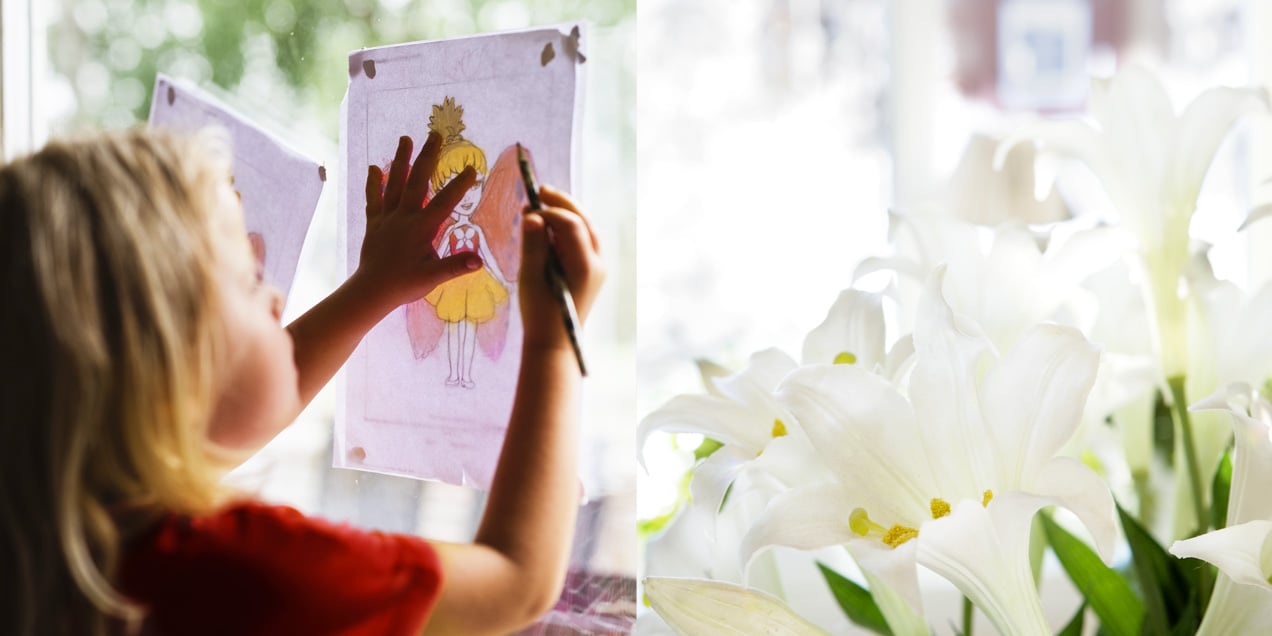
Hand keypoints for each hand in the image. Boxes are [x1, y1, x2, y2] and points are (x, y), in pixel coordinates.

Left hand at [353, 132, 480, 311]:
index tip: (471, 168)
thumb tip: (479, 260)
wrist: (371, 290)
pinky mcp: (375, 223)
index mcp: (421, 228)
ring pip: (394, 183)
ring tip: (406, 138)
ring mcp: (387, 217)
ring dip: (401, 160)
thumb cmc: (404, 284)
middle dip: (427, 157)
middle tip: (435, 135)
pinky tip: (374, 167)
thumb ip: (455, 266)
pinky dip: (374, 182)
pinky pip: (374, 198)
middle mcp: (403, 217)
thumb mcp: (433, 277)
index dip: (459, 185)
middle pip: (417, 181)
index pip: (444, 202)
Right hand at [519, 185, 604, 350]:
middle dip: (562, 203)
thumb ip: (533, 245)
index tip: (528, 207)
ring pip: (586, 228)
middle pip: (584, 221)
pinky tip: (550, 224)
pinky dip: (568, 227)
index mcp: (585, 266)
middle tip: (539, 189)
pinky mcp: (592, 270)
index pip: (572, 225)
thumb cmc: (539, 313)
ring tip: (543, 201)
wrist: (554, 343)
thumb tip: (532, 214)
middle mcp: (597, 263)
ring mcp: (598, 267)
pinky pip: (583, 240)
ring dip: (566, 212)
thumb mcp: (530, 278)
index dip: (551, 210)